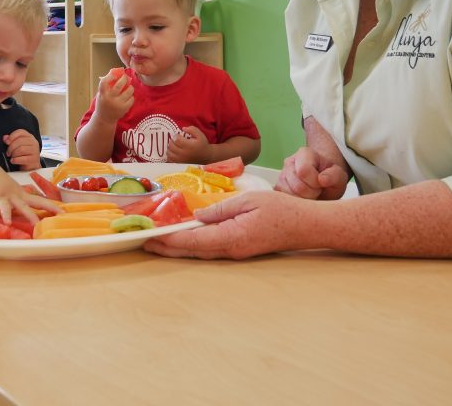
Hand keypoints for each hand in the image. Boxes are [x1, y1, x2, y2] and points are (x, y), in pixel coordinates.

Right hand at [0, 167, 60, 224]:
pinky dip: (6, 215)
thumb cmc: (3, 184)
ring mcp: (11, 197)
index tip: (65, 213)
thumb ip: (24, 197)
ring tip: (36, 224)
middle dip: (50, 208)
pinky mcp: (0, 199)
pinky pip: (4, 208)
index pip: (43, 201)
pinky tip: (8, 222)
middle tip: (61, 215)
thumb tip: (32, 200)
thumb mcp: (16, 191)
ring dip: (30, 215)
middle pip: (38, 202)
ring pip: (23, 206)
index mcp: (26, 196)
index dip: (54, 206)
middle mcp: (22, 196)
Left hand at [4, 129, 40, 170]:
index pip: (21, 132)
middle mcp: (33, 142)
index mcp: (29, 137)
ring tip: (12, 157)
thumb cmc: (23, 155)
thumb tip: (5, 137)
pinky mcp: (34, 159)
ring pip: (21, 149)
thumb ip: (11, 140)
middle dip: (11, 147)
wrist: (31, 167)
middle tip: (8, 153)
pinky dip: (15, 160)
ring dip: (13, 154)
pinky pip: (23, 159)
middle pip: (20, 141)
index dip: (12, 136)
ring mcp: (35, 151)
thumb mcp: (17, 146)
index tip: (6, 142)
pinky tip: (13, 161)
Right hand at [93, 70, 133, 122]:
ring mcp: (118, 104)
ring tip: (129, 87)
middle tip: (125, 77)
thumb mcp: (101, 95)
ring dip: (130, 87)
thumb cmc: (103, 103)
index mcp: (102, 94)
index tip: (114, 74)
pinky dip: (131, 96)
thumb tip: (115, 72)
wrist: (104, 119)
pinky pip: (132, 99)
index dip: (110, 76)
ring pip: (128, 91)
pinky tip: (128, 97)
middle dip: (124, 79)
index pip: (104, 82)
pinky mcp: (124, 109)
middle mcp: (110, 98)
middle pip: (119, 85)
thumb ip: (106, 86)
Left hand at [144, 190, 311, 259]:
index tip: (150, 237)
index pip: (194, 240)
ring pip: (201, 251)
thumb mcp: (249, 200)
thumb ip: (221, 209)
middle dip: (168, 247)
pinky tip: (184, 239)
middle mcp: (231, 249)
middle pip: (193, 250)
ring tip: (157, 241)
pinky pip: (211, 249)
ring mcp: (236, 252)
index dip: (170, 240)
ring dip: (178, 247)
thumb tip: (197, 216)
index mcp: (232, 236)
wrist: (307, 225)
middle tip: (144, 242)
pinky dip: (193, 245)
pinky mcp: (240, 249)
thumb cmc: (281, 209)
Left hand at [166, 126, 210, 163]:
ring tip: (174, 145)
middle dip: (172, 141)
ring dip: (170, 147)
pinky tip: (173, 152)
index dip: (176, 136)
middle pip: (171, 146)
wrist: (206, 157)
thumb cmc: (202, 145)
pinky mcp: (179, 164)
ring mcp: (180, 160)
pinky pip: (169, 159)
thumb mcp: (200, 135)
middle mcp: (184, 154)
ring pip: (169, 152)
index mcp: (189, 146)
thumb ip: (192, 129)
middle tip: (175, 140)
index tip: (179, 135)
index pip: (176, 139)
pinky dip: (169, 155)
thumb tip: (183, 128)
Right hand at [274, 146, 348, 199]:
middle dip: (311, 194)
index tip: (322, 184)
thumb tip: (322, 180)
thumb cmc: (330, 177)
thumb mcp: (339, 175)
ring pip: (289, 195)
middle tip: (317, 191)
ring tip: (311, 194)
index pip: (304, 171)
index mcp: (304, 154)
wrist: (322, 180)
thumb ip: (334, 176)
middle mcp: (289, 163)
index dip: (315, 183)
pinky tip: (303, 198)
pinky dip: (295, 203)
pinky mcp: (278, 188)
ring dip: (303, 200)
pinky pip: (284, 201)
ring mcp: (281, 175)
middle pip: (296, 186)